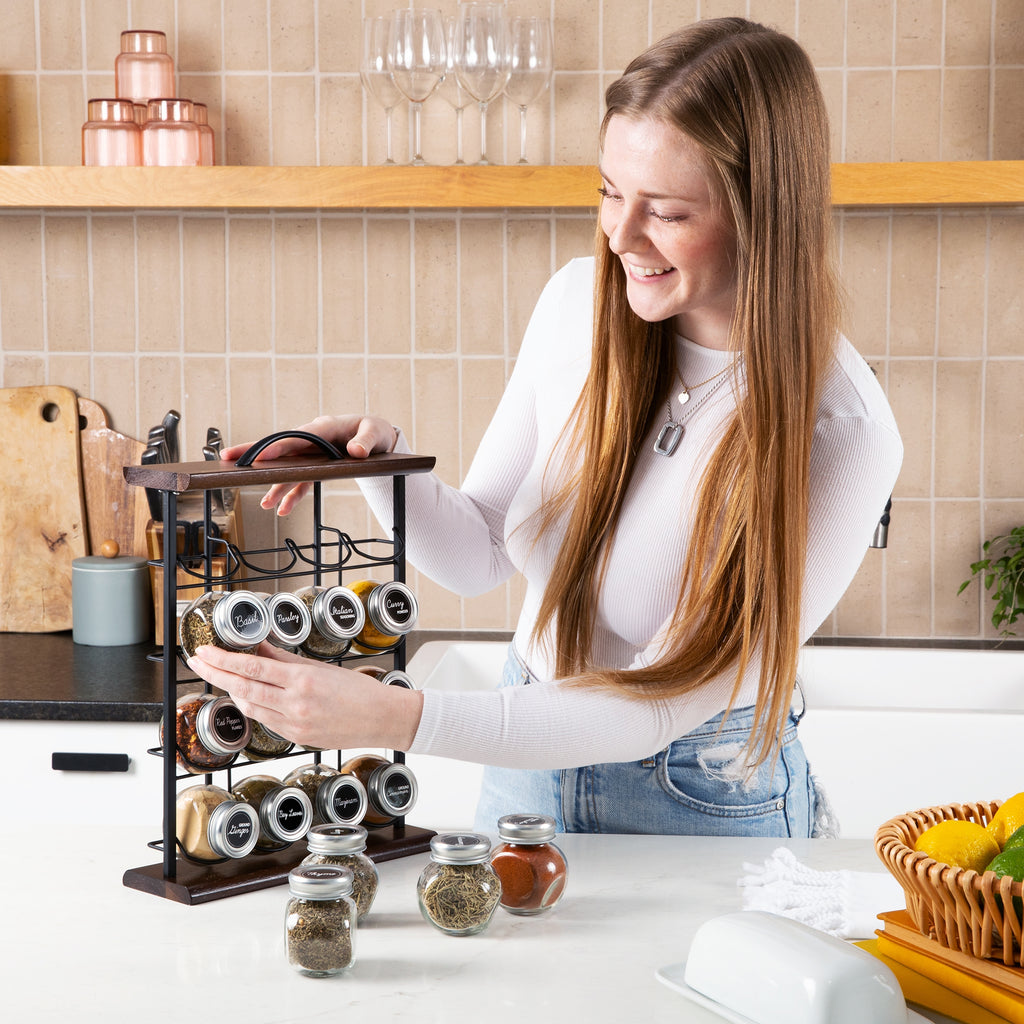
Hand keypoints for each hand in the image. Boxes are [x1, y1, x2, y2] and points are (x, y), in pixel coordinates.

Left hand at [186, 642, 423, 750]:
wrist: (382, 719)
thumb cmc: (359, 690)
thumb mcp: (321, 667)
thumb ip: (285, 658)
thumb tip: (258, 647)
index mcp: (303, 680)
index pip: (252, 667)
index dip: (223, 660)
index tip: (205, 652)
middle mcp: (295, 704)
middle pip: (243, 687)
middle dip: (216, 674)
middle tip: (198, 661)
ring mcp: (294, 724)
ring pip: (250, 706)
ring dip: (233, 690)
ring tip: (222, 676)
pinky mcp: (297, 739)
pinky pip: (266, 721)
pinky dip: (254, 706)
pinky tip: (250, 696)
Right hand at [220, 414, 398, 515]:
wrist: (376, 437)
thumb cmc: (374, 430)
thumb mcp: (376, 432)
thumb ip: (366, 441)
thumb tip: (355, 451)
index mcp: (324, 426)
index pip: (297, 436)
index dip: (278, 446)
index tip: (260, 455)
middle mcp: (313, 439)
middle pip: (280, 447)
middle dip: (254, 453)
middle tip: (228, 460)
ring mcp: (312, 454)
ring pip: (287, 468)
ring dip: (274, 485)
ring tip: (264, 503)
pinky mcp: (316, 467)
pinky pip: (300, 481)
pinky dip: (292, 495)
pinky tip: (282, 509)